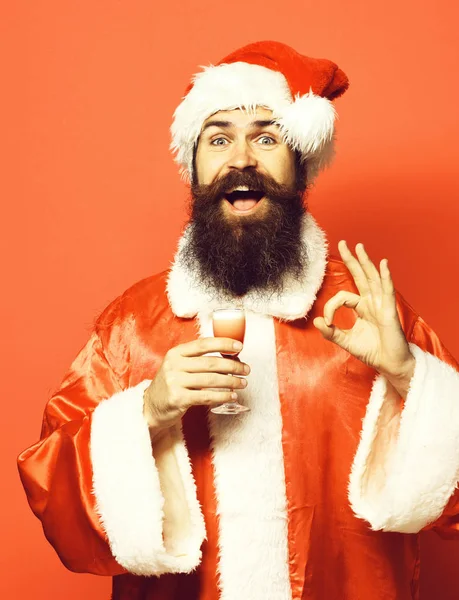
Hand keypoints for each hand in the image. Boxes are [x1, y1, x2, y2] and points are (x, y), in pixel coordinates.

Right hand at [143, 338, 249, 432]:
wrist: (150, 406)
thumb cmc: (171, 384)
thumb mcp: (178, 366)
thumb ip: (197, 360)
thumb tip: (230, 357)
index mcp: (176, 353)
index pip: (203, 344)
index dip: (224, 343)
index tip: (240, 346)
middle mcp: (174, 365)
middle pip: (210, 363)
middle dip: (233, 366)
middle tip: (246, 369)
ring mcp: (175, 382)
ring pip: (211, 380)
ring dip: (231, 381)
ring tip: (243, 383)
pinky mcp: (178, 399)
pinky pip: (206, 396)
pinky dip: (222, 396)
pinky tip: (231, 396)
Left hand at [313, 241, 414, 394]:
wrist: (389, 365)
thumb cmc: (372, 352)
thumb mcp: (346, 341)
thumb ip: (331, 332)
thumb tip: (317, 320)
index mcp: (361, 308)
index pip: (343, 297)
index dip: (331, 306)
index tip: (327, 322)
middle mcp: (372, 303)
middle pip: (361, 276)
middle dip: (352, 260)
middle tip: (343, 243)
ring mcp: (381, 305)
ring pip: (372, 279)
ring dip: (366, 262)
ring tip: (359, 247)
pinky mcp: (389, 311)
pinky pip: (387, 291)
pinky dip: (385, 277)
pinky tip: (383, 264)